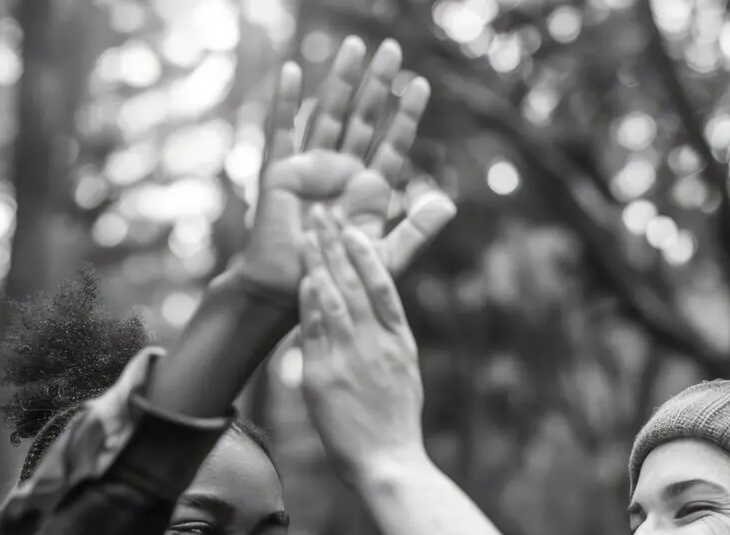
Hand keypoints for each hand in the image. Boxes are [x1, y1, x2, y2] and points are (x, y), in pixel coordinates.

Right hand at [212, 38, 452, 297]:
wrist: (294, 292)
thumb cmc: (339, 279)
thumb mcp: (385, 256)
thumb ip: (417, 230)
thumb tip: (449, 205)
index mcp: (368, 190)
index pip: (392, 144)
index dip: (406, 115)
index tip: (421, 85)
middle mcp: (342, 172)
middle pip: (363, 118)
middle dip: (377, 84)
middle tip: (393, 49)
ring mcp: (311, 169)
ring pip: (328, 114)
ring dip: (341, 80)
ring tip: (355, 45)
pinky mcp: (280, 173)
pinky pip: (281, 132)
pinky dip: (285, 102)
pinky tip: (290, 71)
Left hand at [298, 204, 449, 481]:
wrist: (390, 463)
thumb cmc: (397, 425)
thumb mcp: (405, 375)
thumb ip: (389, 344)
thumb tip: (376, 321)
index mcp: (399, 342)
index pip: (383, 286)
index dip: (367, 254)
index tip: (354, 229)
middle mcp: (376, 344)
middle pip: (357, 283)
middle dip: (338, 245)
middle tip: (324, 212)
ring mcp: (350, 358)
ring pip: (334, 298)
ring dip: (319, 263)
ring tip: (307, 234)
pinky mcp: (324, 377)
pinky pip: (314, 332)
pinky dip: (308, 302)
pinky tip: (301, 280)